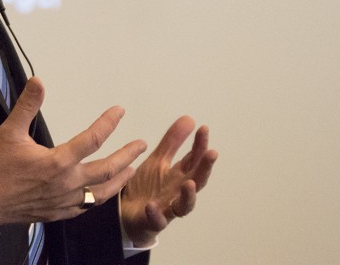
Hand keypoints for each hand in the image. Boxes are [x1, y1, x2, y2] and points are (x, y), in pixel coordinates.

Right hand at [0, 77, 147, 224]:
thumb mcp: (11, 130)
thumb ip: (27, 105)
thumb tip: (38, 82)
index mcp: (59, 161)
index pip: (93, 139)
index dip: (108, 122)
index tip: (119, 111)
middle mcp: (67, 183)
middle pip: (107, 169)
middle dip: (127, 154)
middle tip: (141, 144)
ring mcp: (65, 201)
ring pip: (101, 192)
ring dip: (119, 180)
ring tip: (131, 170)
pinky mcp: (59, 213)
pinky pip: (86, 207)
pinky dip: (99, 198)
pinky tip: (101, 192)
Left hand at [119, 116, 216, 246]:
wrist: (127, 211)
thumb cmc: (147, 187)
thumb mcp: (158, 160)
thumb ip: (173, 141)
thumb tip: (190, 118)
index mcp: (179, 175)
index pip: (195, 159)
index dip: (200, 144)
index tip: (203, 128)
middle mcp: (177, 191)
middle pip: (197, 180)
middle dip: (205, 168)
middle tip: (212, 153)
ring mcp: (167, 207)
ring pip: (184, 205)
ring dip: (189, 195)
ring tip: (189, 183)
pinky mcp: (153, 221)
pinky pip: (157, 220)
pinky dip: (156, 213)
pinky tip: (152, 205)